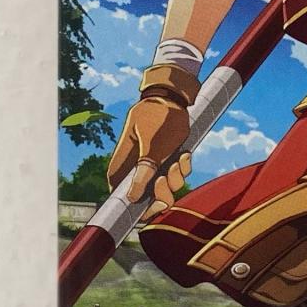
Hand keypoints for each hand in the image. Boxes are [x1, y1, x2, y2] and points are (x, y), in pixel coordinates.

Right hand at [106, 97, 192, 213]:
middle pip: (147, 199)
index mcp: (123, 166)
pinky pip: (177, 177)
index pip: (122, 197)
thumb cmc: (158, 117)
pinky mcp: (168, 162)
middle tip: (167, 177)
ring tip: (177, 158)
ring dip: (176, 178)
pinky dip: (183, 168)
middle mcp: (136, 170)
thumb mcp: (152, 146)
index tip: (154, 204)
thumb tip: (131, 198)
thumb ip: (144, 171)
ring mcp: (153, 167)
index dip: (135, 208)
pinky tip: (184, 154)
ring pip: (165, 189)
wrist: (174, 98)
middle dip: (162, 194)